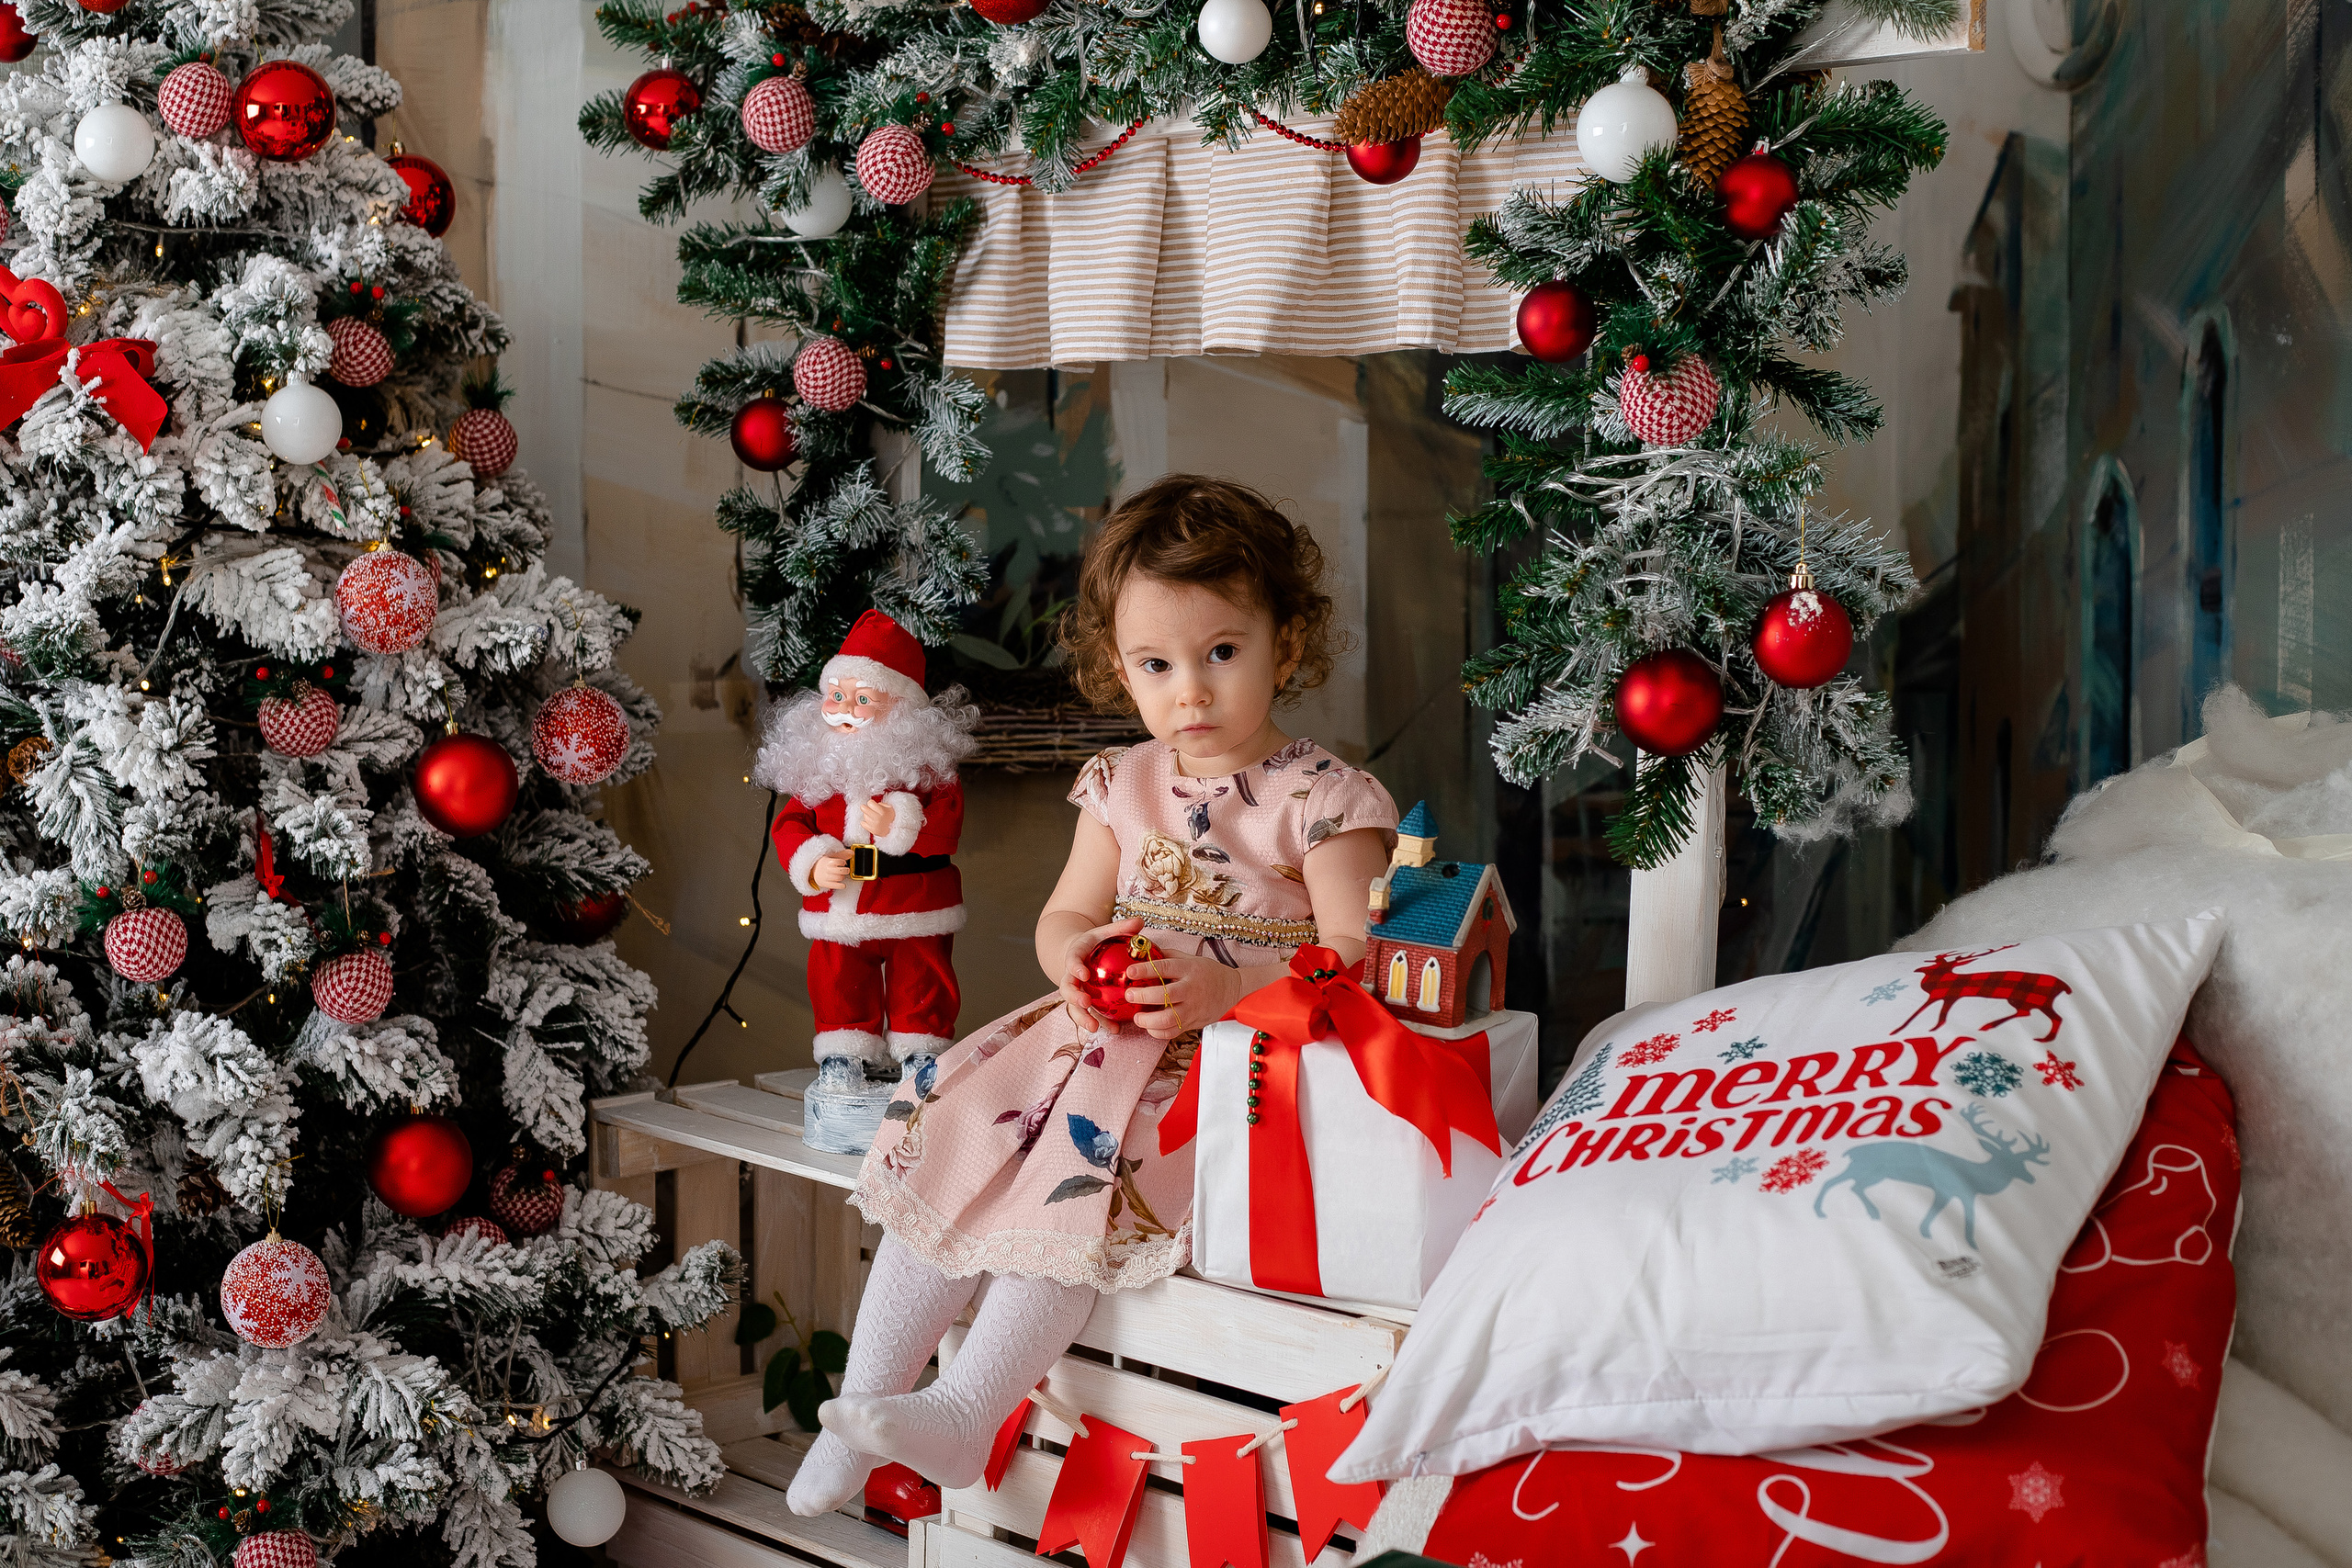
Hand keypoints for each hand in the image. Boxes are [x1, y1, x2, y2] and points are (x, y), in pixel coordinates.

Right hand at [812, 850, 853, 890]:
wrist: (814, 870)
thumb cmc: (825, 863)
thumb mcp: (832, 856)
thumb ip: (843, 854)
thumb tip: (852, 853)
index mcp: (827, 861)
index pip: (838, 862)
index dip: (843, 862)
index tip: (842, 862)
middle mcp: (826, 869)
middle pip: (840, 871)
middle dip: (846, 870)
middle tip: (846, 869)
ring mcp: (825, 877)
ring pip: (839, 878)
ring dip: (842, 877)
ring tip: (841, 875)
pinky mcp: (825, 884)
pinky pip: (836, 886)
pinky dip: (841, 885)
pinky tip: (843, 884)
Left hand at [860, 798, 895, 837]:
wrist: (894, 829)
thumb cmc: (890, 817)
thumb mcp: (889, 807)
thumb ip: (881, 804)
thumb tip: (872, 804)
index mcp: (883, 811)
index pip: (870, 803)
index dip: (871, 802)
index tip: (872, 804)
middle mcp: (878, 818)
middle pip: (864, 809)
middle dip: (864, 807)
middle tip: (864, 807)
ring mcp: (875, 825)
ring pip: (864, 816)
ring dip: (866, 815)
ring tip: (872, 816)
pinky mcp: (872, 830)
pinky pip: (863, 824)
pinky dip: (865, 822)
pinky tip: (869, 821)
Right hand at [1057, 916, 1141, 1031]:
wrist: (1081, 953)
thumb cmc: (1096, 942)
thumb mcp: (1106, 931)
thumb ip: (1122, 927)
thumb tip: (1140, 922)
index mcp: (1075, 956)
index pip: (1071, 961)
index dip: (1074, 967)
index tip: (1083, 973)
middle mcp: (1071, 976)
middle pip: (1067, 988)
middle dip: (1074, 997)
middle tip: (1085, 1003)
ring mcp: (1076, 991)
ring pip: (1074, 1007)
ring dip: (1083, 1017)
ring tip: (1095, 1027)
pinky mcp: (1084, 1003)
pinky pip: (1090, 1014)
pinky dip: (1101, 1022)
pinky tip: (1115, 1030)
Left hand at [1122, 951, 1251, 1041]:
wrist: (1230, 989)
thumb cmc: (1207, 972)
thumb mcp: (1190, 958)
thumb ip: (1167, 956)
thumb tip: (1142, 951)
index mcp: (1189, 969)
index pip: (1165, 968)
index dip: (1145, 970)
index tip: (1130, 971)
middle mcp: (1191, 989)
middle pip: (1165, 995)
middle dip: (1143, 996)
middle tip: (1129, 995)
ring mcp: (1193, 1008)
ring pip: (1168, 1019)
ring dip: (1148, 1020)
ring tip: (1137, 1017)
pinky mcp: (1193, 1022)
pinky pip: (1173, 1032)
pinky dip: (1157, 1032)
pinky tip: (1149, 1026)